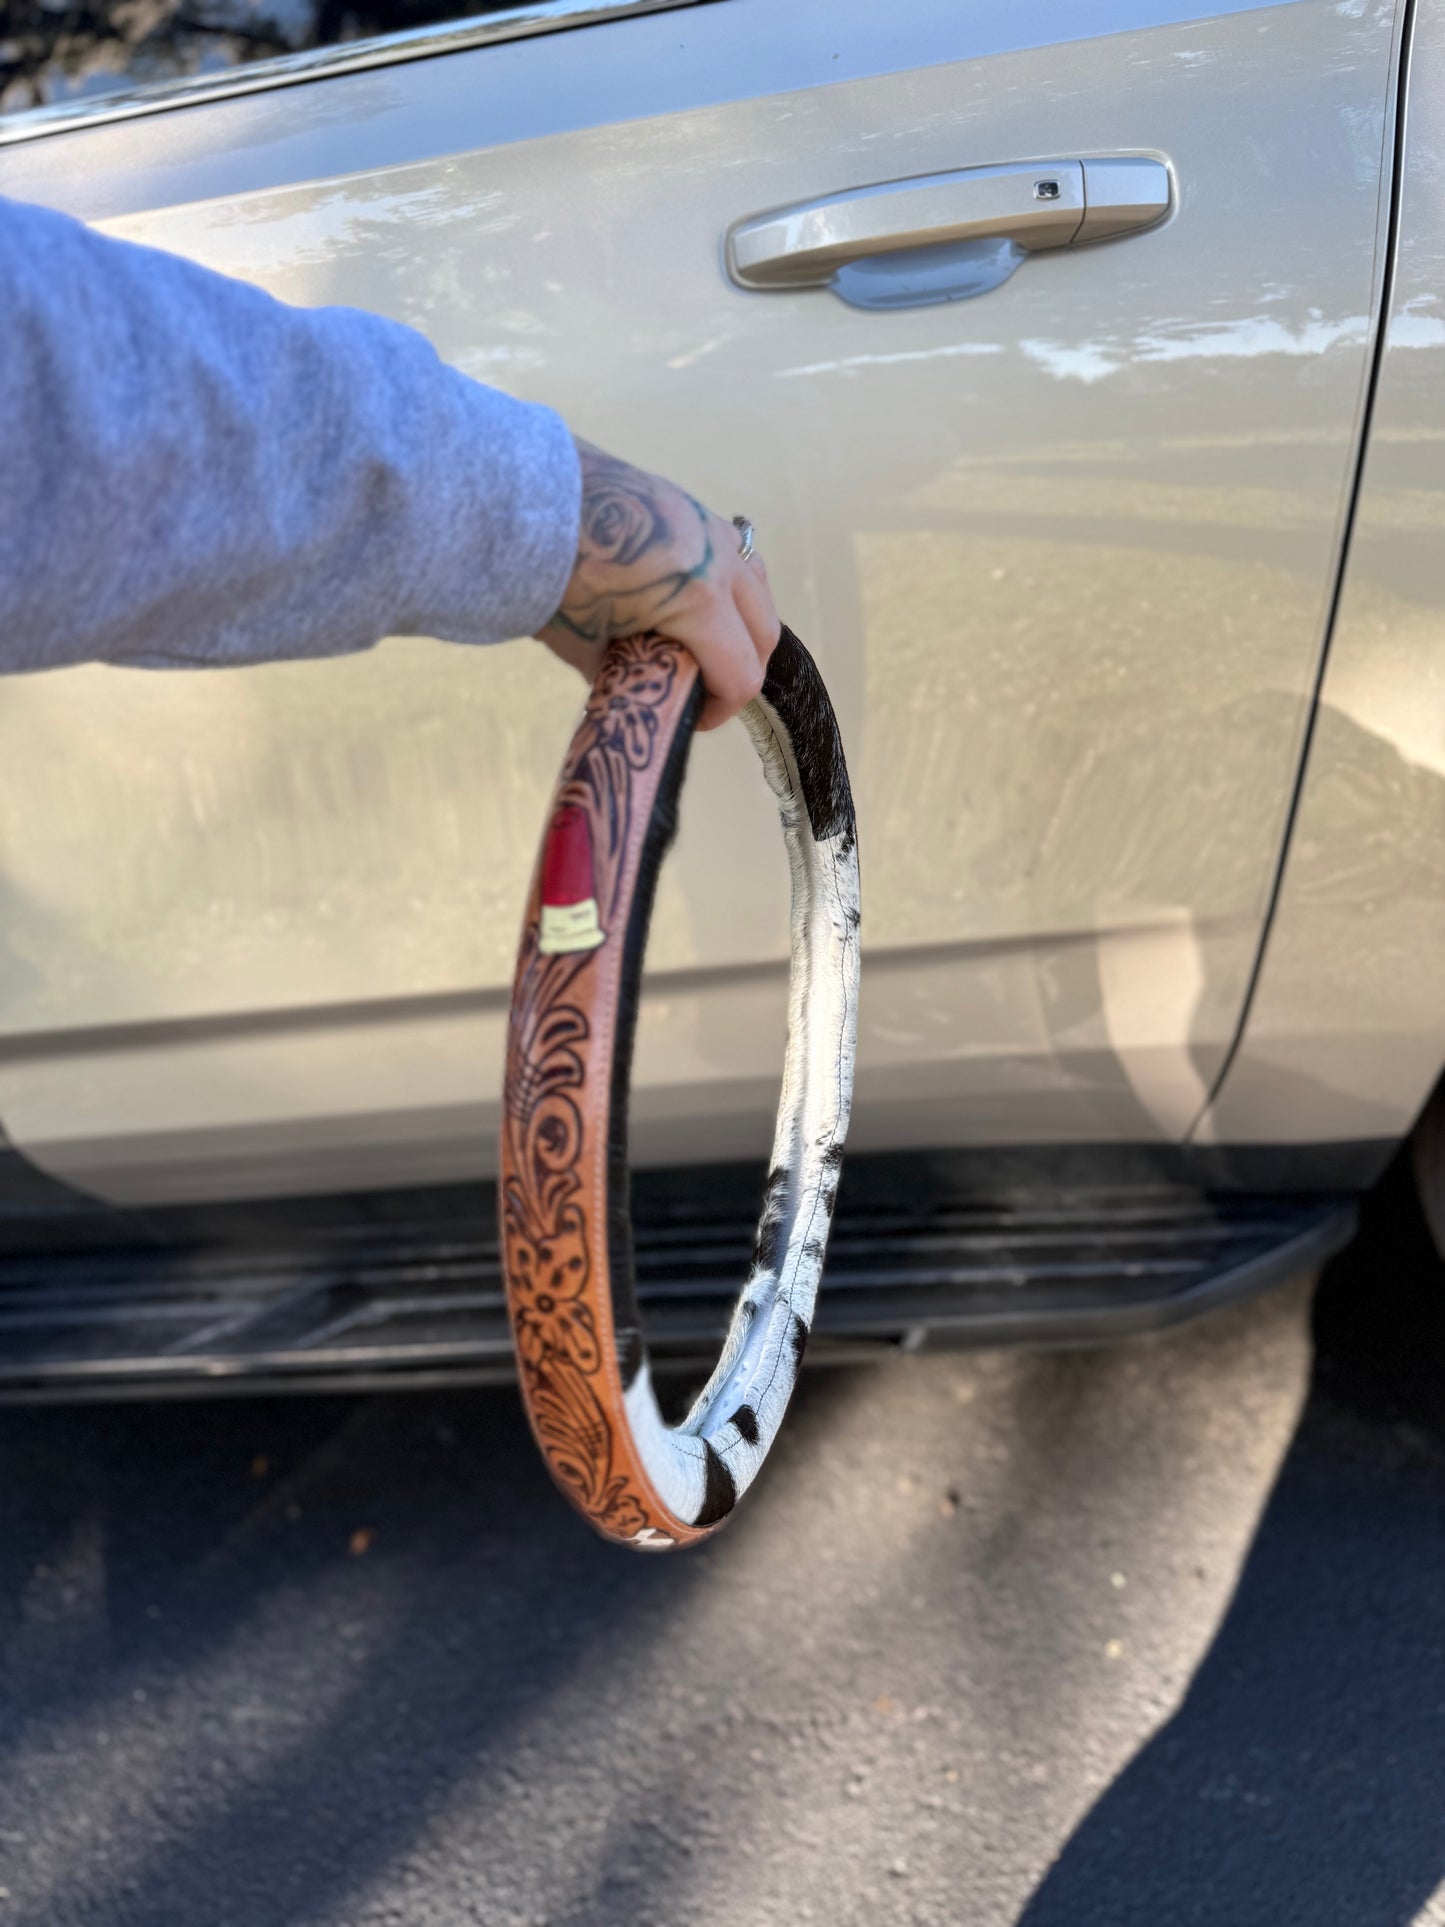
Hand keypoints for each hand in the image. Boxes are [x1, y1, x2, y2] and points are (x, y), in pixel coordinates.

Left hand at [533, 438, 779, 730]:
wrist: (525, 498)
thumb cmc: (549, 575)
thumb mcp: (585, 645)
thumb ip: (627, 674)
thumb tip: (641, 693)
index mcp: (698, 601)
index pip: (741, 675)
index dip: (722, 710)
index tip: (694, 719)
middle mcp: (719, 562)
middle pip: (763, 634)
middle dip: (739, 671)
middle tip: (701, 688)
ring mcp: (712, 528)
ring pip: (758, 589)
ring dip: (743, 626)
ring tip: (706, 643)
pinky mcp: (694, 507)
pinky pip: (736, 555)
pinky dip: (729, 587)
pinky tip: (695, 599)